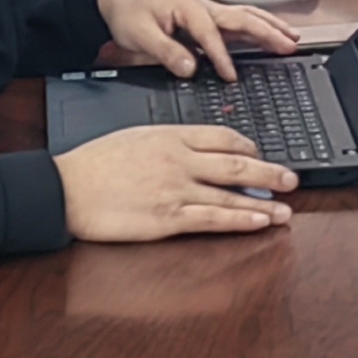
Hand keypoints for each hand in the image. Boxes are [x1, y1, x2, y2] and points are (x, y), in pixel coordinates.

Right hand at [55, 125, 295, 241]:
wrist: (65, 188)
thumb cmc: (92, 164)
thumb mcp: (134, 137)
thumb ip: (167, 141)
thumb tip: (190, 148)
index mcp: (171, 135)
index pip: (222, 137)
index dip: (248, 147)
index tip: (260, 153)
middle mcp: (180, 159)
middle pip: (237, 163)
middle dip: (269, 172)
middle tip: (292, 178)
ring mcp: (176, 189)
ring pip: (231, 192)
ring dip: (264, 200)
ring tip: (286, 207)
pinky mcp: (168, 218)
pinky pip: (213, 218)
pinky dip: (240, 219)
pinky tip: (258, 221)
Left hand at [91, 0, 296, 80]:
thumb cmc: (126, 12)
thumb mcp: (139, 36)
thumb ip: (166, 52)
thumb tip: (189, 68)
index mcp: (187, 7)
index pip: (211, 34)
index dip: (223, 56)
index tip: (231, 76)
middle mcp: (201, 4)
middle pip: (242, 17)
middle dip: (267, 31)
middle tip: (289, 46)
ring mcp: (204, 7)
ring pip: (244, 15)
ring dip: (268, 26)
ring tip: (290, 38)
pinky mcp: (203, 14)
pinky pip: (236, 19)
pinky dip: (256, 25)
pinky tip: (266, 34)